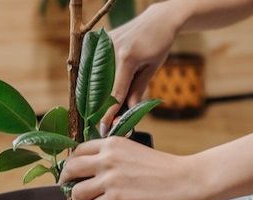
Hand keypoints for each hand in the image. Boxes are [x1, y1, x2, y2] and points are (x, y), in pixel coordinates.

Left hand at [59, 137, 207, 199]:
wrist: (188, 180)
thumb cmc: (169, 170)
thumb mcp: (136, 152)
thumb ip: (116, 158)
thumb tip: (99, 172)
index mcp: (113, 143)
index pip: (78, 151)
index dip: (74, 166)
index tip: (75, 175)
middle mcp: (107, 158)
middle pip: (70, 170)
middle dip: (68, 183)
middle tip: (74, 193)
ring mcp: (110, 179)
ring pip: (77, 193)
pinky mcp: (116, 199)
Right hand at [101, 3, 181, 133]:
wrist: (157, 20)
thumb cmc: (159, 44)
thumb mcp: (152, 68)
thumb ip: (138, 89)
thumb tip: (128, 109)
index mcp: (127, 58)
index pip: (115, 92)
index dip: (109, 112)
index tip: (104, 128)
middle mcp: (110, 50)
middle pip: (101, 86)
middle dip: (99, 106)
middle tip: (100, 123)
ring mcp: (103, 43)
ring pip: (94, 76)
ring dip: (94, 93)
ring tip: (95, 111)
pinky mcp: (100, 40)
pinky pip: (93, 64)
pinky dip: (94, 79)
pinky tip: (95, 92)